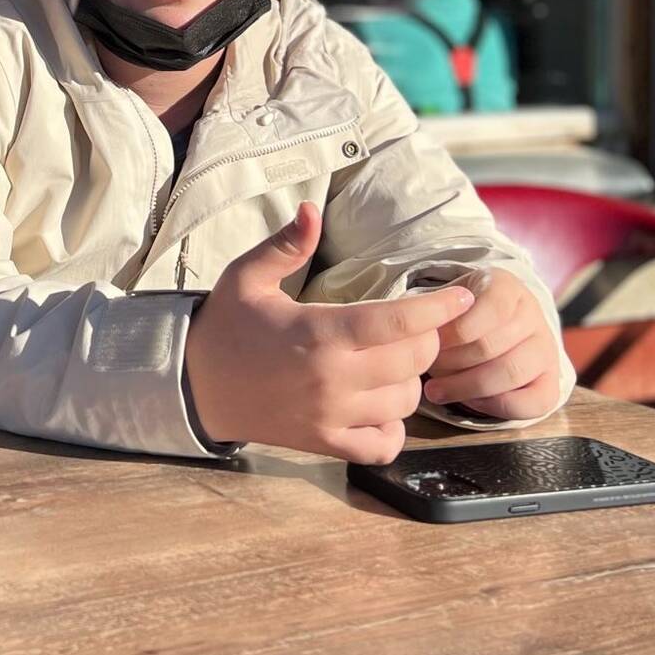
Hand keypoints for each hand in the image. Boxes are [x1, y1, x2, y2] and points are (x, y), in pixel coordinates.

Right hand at [183, 204, 474, 463]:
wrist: (192, 385)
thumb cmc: (225, 325)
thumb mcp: (246, 276)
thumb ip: (286, 245)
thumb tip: (310, 209)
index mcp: (318, 333)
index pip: (397, 322)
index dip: (438, 308)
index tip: (463, 295)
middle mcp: (331, 379)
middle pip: (413, 360)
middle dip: (423, 338)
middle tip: (410, 325)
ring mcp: (329, 417)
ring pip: (405, 401)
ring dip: (408, 379)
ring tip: (390, 362)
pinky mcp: (324, 444)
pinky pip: (384, 445)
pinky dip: (393, 428)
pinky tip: (380, 405)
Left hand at [421, 267, 561, 421]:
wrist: (492, 327)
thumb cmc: (460, 315)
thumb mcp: (446, 301)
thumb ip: (434, 312)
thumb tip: (420, 334)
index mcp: (506, 286)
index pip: (490, 308)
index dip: (455, 331)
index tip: (428, 341)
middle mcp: (533, 314)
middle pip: (491, 345)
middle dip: (451, 362)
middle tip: (427, 368)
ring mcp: (546, 348)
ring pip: (510, 373)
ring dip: (466, 386)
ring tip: (437, 390)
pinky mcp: (551, 381)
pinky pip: (535, 402)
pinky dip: (497, 407)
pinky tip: (469, 401)